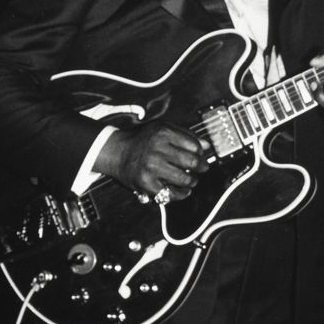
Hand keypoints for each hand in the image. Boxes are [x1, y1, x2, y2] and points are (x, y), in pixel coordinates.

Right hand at [94, 122, 209, 201]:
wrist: (116, 152)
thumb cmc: (142, 140)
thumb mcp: (161, 129)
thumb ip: (185, 135)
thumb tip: (207, 146)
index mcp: (163, 133)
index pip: (195, 146)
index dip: (200, 152)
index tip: (199, 156)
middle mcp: (157, 149)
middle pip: (192, 162)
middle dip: (201, 167)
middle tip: (201, 169)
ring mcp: (151, 167)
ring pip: (185, 179)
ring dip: (192, 181)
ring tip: (190, 180)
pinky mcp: (146, 183)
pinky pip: (171, 193)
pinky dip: (181, 194)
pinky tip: (182, 190)